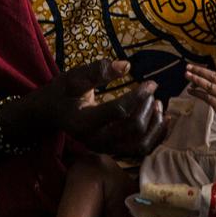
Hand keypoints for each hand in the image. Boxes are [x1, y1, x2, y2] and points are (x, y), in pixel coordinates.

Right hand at [42, 60, 163, 158]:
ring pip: (140, 145)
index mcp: (84, 122)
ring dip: (154, 125)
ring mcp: (105, 148)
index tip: (151, 83)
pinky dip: (155, 137)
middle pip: (132, 129)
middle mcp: (95, 140)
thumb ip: (98, 71)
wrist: (53, 112)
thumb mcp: (74, 77)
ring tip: (158, 105)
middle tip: (152, 92)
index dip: (138, 96)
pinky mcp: (113, 151)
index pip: (118, 111)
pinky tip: (162, 120)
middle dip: (147, 108)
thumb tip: (127, 65)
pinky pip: (140, 151)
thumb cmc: (63, 92)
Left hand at [184, 61, 215, 123]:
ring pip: (208, 87)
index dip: (202, 70)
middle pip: (211, 78)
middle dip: (198, 73)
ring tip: (187, 76)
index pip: (214, 73)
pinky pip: (206, 98)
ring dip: (196, 81)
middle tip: (187, 69)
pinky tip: (190, 90)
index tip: (191, 66)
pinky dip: (197, 93)